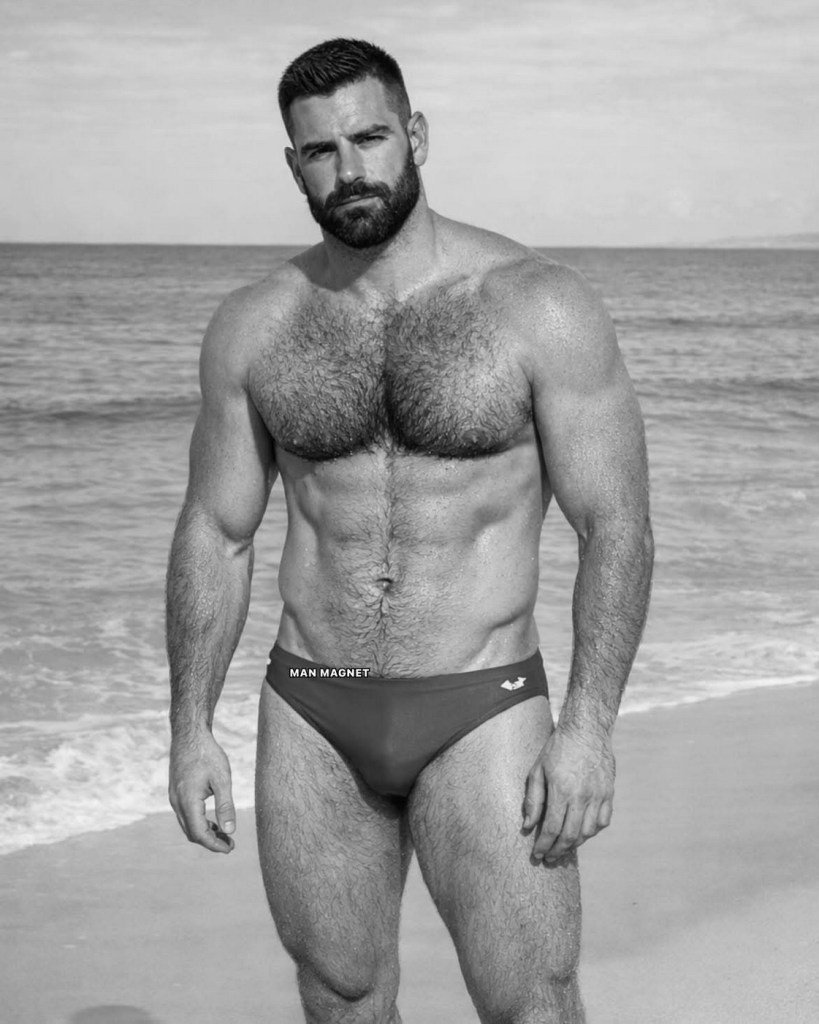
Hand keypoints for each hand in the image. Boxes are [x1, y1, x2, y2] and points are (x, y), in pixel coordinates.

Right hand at [169, 728, 235, 853]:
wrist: (189, 734)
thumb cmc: (207, 754)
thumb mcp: (221, 779)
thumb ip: (225, 806)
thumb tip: (230, 831)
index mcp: (187, 801)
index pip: (199, 834)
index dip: (214, 845)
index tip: (230, 848)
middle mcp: (177, 803)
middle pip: (192, 833)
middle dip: (210, 842)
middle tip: (230, 844)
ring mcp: (174, 798)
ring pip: (187, 825)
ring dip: (204, 833)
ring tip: (224, 834)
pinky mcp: (175, 792)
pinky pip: (185, 815)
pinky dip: (199, 822)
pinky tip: (213, 820)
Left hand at [522, 724, 614, 862]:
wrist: (586, 730)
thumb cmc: (557, 748)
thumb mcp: (537, 770)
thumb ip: (532, 799)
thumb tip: (527, 826)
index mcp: (561, 790)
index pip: (551, 828)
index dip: (543, 846)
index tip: (537, 856)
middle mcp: (582, 796)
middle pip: (570, 835)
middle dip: (557, 851)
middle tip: (548, 859)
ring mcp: (598, 795)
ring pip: (588, 832)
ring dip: (575, 845)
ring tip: (563, 848)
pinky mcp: (609, 793)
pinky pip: (603, 821)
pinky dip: (592, 832)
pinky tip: (582, 833)